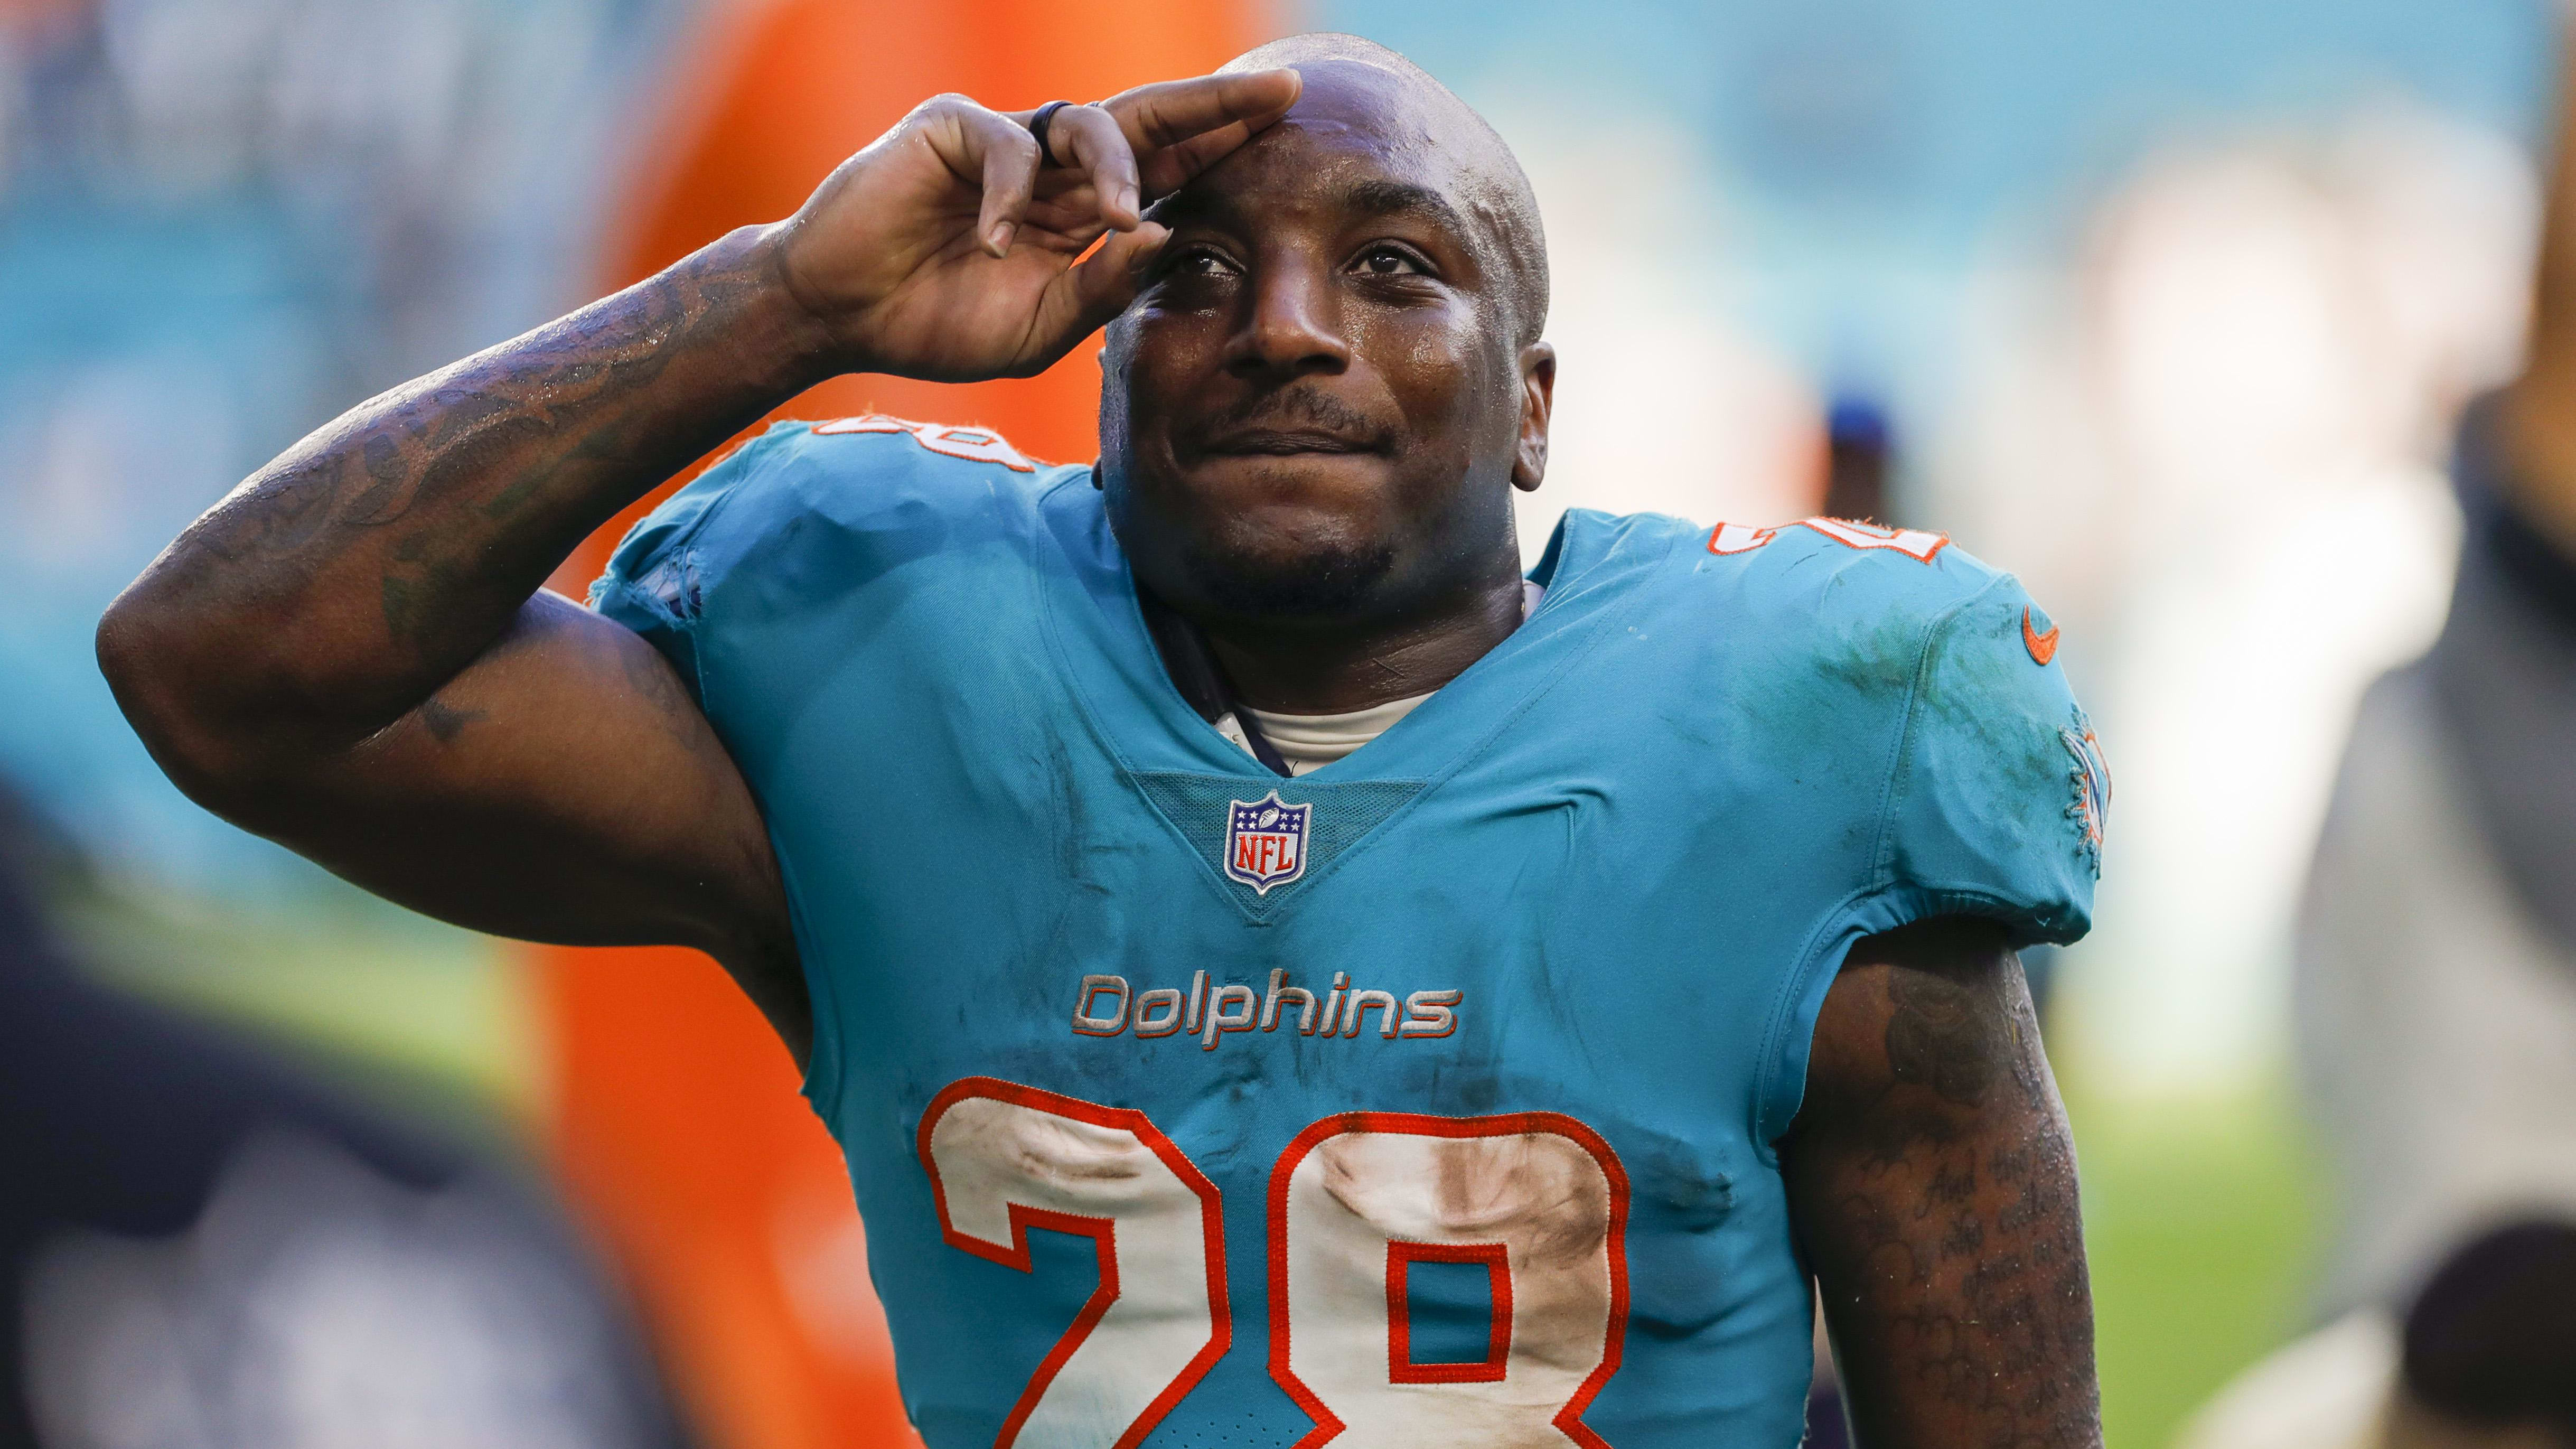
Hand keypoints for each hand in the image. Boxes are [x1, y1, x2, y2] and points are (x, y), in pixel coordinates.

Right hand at [764, 69, 1301, 381]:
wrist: (843, 318)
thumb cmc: (938, 322)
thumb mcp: (1042, 326)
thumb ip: (1105, 287)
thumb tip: (1168, 234)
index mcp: (1080, 210)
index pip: (1165, 168)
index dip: (1219, 149)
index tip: (1285, 133)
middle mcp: (1053, 165)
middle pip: (1149, 119)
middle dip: (1214, 106)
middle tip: (1279, 95)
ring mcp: (1005, 141)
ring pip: (1088, 122)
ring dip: (1119, 169)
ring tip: (1121, 219)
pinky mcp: (952, 127)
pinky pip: (1006, 144)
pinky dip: (1010, 197)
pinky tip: (995, 247)